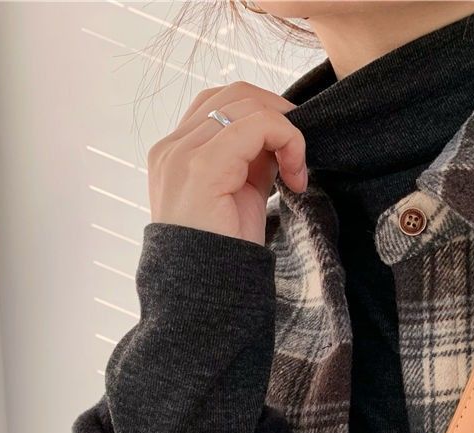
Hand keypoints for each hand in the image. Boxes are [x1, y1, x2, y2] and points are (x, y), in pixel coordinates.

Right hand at [147, 80, 306, 244]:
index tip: (290, 154)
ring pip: (246, 103)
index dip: (265, 116)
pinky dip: (287, 140)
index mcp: (176, 154)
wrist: (204, 296)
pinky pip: (256, 126)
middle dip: (279, 114)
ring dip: (286, 130)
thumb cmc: (224, 255)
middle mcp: (172, 148)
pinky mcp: (201, 167)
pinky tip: (295, 177)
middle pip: (234, 93)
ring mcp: (181, 154)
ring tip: (297, 172)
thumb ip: (252, 163)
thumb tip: (279, 140)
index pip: (221, 105)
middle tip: (301, 154)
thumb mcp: (241, 197)